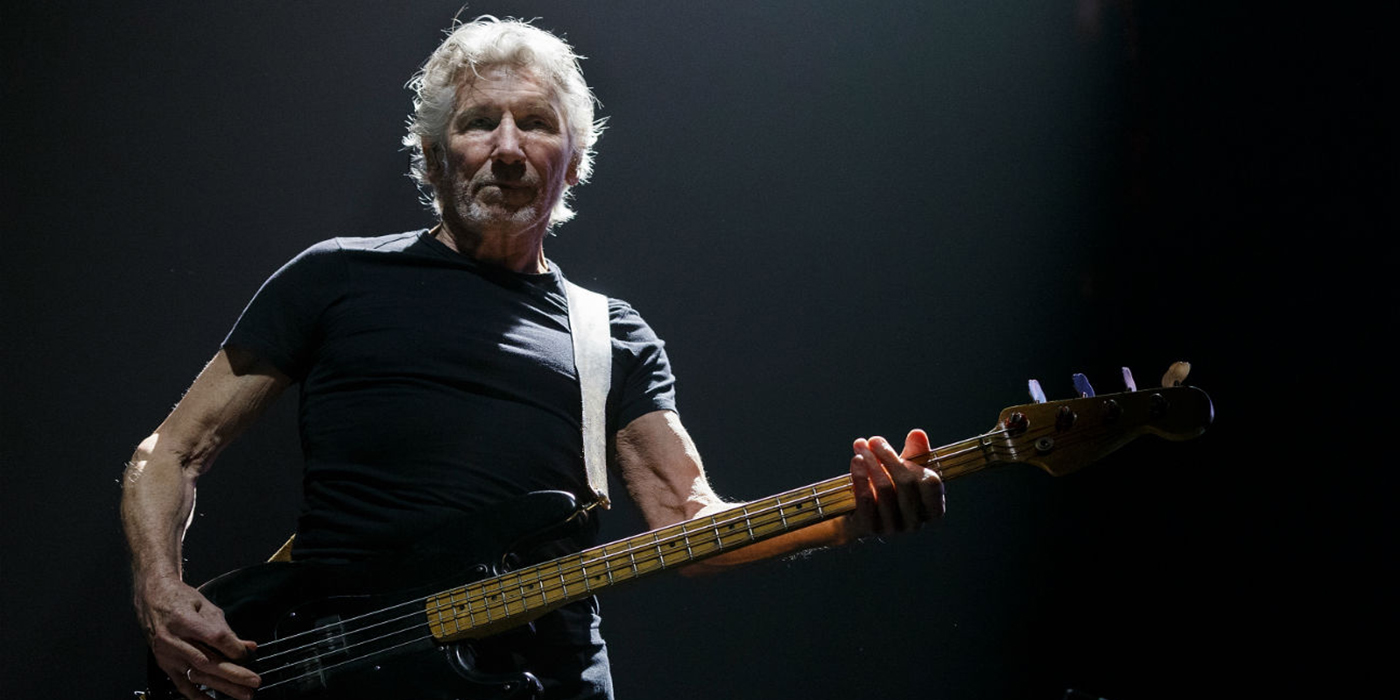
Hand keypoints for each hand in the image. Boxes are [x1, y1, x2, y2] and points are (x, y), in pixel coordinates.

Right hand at [137, 577, 259, 699]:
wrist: (151, 598)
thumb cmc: (179, 598)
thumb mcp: (205, 607)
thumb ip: (225, 629)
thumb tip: (248, 647)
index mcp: (184, 619)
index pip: (215, 638)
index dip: (234, 648)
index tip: (248, 654)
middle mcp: (173, 639)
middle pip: (207, 661)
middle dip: (234, 674)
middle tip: (254, 682)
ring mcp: (167, 654)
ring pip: (198, 674)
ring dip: (222, 687)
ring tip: (243, 694)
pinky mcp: (164, 664)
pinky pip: (181, 684)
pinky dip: (197, 695)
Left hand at [847, 429, 944, 537]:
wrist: (856, 514)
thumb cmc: (888, 488)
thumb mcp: (904, 470)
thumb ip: (915, 453)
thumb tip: (918, 434)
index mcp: (931, 509)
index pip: (932, 484)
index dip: (916, 464)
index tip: (901, 451)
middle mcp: (915, 523)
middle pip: (906, 483)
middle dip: (888, 456)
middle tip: (874, 441)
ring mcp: (892, 528)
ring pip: (884, 488)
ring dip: (871, 462)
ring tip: (860, 446)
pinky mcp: (870, 528)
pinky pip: (866, 499)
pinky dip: (860, 476)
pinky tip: (856, 461)